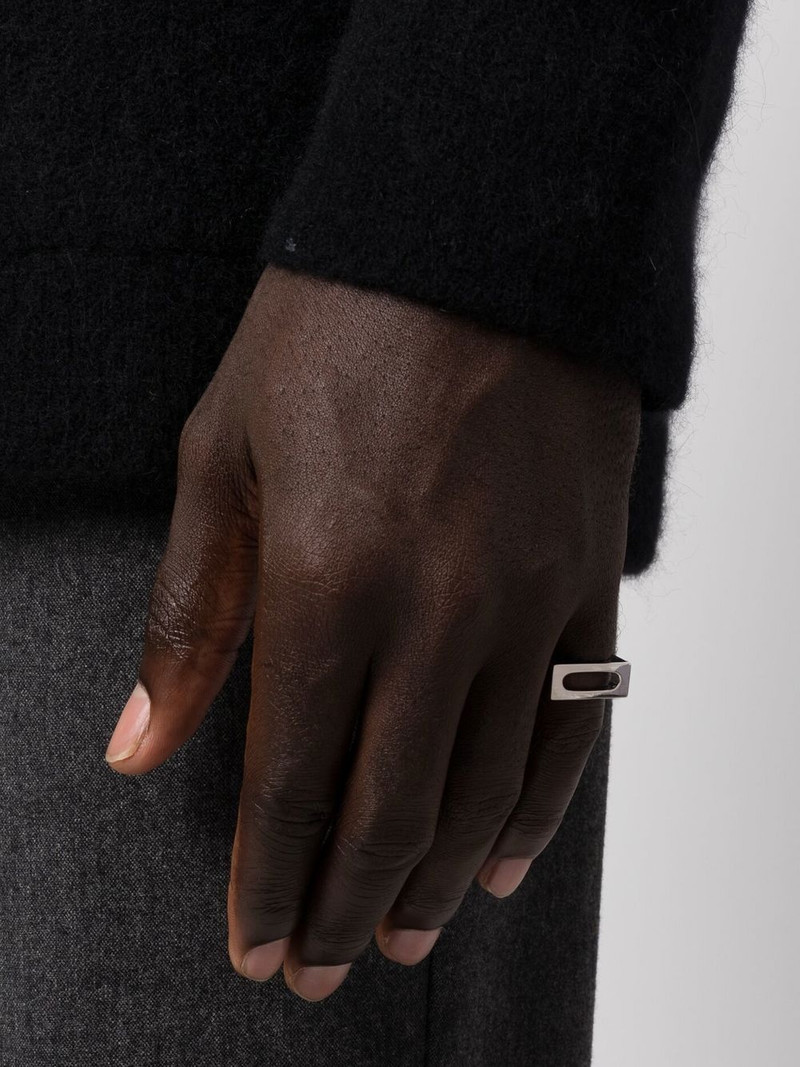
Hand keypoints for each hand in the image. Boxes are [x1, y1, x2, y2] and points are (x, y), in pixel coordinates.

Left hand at [105, 265, 640, 1000]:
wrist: (477, 237)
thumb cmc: (333, 332)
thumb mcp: (220, 453)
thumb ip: (188, 617)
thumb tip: (137, 749)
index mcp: (325, 576)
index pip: (289, 776)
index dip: (265, 878)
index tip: (252, 946)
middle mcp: (435, 607)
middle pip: (388, 807)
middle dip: (340, 905)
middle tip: (313, 971)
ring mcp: (526, 598)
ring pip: (484, 789)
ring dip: (434, 881)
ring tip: (394, 939)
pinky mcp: (589, 578)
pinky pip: (574, 727)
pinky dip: (538, 814)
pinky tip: (502, 864)